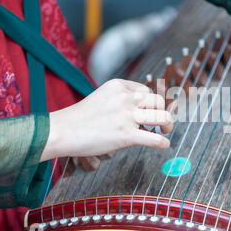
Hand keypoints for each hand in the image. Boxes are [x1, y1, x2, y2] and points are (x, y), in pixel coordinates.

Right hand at [40, 79, 173, 161]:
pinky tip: (164, 145)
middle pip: (158, 101)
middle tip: (162, 122)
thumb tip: (141, 110)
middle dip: (163, 111)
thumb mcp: (102, 97)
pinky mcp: (125, 135)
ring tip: (166, 130)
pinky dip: (163, 143)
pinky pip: (155, 139)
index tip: (150, 111)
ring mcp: (126, 116)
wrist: (62, 131)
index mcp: (119, 86)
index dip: (151, 103)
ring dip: (169, 125)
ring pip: (162, 117)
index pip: (146, 91)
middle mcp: (125, 98)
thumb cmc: (80, 118)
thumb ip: (120, 100)